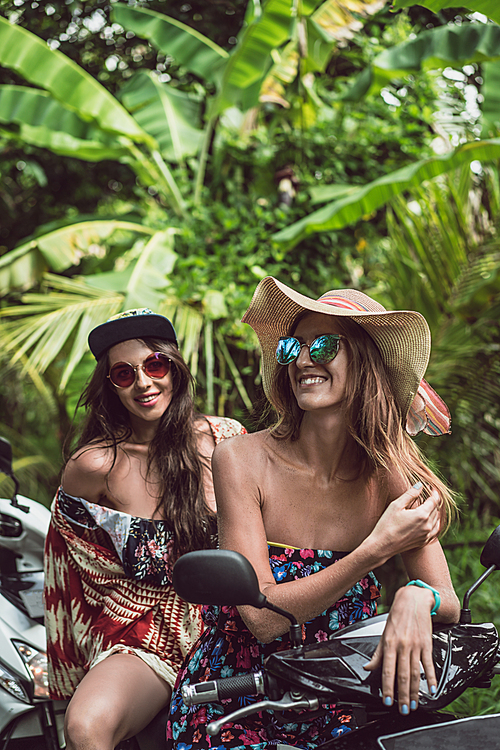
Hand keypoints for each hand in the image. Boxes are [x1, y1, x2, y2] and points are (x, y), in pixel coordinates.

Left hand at [363, 585, 436, 713]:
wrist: (415, 599)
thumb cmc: (398, 616)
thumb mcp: (384, 633)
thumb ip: (378, 653)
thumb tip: (368, 667)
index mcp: (389, 643)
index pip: (387, 670)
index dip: (387, 687)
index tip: (387, 701)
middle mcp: (403, 646)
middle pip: (403, 675)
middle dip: (402, 695)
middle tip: (403, 709)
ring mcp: (416, 646)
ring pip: (415, 673)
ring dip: (415, 691)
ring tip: (414, 704)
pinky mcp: (427, 644)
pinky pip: (429, 664)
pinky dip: (431, 678)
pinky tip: (431, 690)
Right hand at [367, 484, 440, 563]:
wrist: (382, 545)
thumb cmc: (386, 524)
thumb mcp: (396, 505)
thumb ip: (410, 494)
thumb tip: (420, 485)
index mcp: (422, 515)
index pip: (434, 501)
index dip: (434, 492)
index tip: (432, 487)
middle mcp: (427, 526)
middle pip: (436, 510)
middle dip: (434, 501)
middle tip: (429, 494)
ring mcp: (426, 535)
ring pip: (437, 520)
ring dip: (435, 512)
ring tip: (430, 505)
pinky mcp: (423, 542)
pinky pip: (435, 531)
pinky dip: (435, 523)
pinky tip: (430, 520)